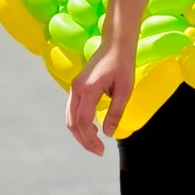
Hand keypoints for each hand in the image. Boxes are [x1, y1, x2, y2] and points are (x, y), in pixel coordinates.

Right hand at [65, 40, 134, 155]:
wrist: (116, 43)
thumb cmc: (123, 64)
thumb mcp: (124, 90)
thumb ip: (115, 112)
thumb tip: (108, 133)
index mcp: (88, 89)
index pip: (82, 122)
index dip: (89, 139)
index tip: (101, 150)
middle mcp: (76, 89)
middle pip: (72, 122)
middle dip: (83, 140)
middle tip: (98, 151)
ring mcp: (74, 86)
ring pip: (70, 117)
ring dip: (80, 132)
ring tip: (95, 143)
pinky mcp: (77, 86)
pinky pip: (73, 110)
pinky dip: (79, 122)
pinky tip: (91, 128)